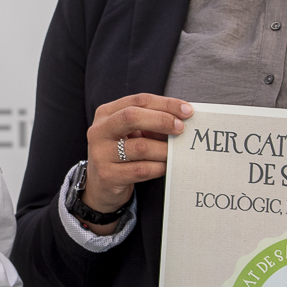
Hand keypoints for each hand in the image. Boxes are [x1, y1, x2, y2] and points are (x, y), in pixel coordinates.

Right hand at [81, 94, 193, 225]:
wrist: (101, 186)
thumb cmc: (122, 154)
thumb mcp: (131, 133)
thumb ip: (151, 123)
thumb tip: (183, 117)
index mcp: (106, 113)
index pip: (139, 101)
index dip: (166, 104)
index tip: (187, 111)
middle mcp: (99, 131)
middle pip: (132, 117)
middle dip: (162, 120)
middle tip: (181, 129)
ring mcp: (101, 154)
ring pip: (140, 147)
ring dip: (164, 149)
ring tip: (175, 152)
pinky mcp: (108, 175)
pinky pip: (141, 170)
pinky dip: (159, 167)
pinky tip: (165, 166)